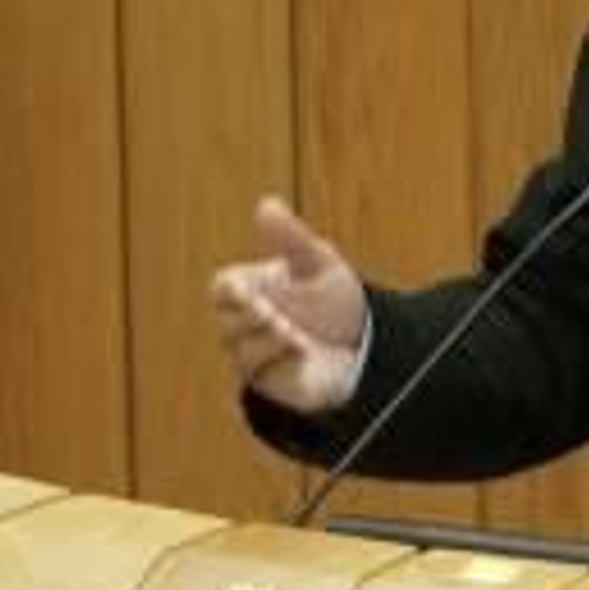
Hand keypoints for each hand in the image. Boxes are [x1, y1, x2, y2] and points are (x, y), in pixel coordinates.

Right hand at [209, 196, 367, 413]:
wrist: (365, 347)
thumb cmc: (332, 303)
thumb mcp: (318, 264)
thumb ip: (291, 237)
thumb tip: (267, 204)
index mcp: (251, 292)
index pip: (223, 288)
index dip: (230, 290)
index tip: (245, 288)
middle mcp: (245, 326)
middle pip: (227, 322)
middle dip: (247, 316)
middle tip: (267, 311)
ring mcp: (256, 357)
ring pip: (244, 352)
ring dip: (268, 340)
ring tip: (294, 333)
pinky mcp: (272, 384)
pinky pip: (264, 377)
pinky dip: (282, 362)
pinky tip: (302, 353)